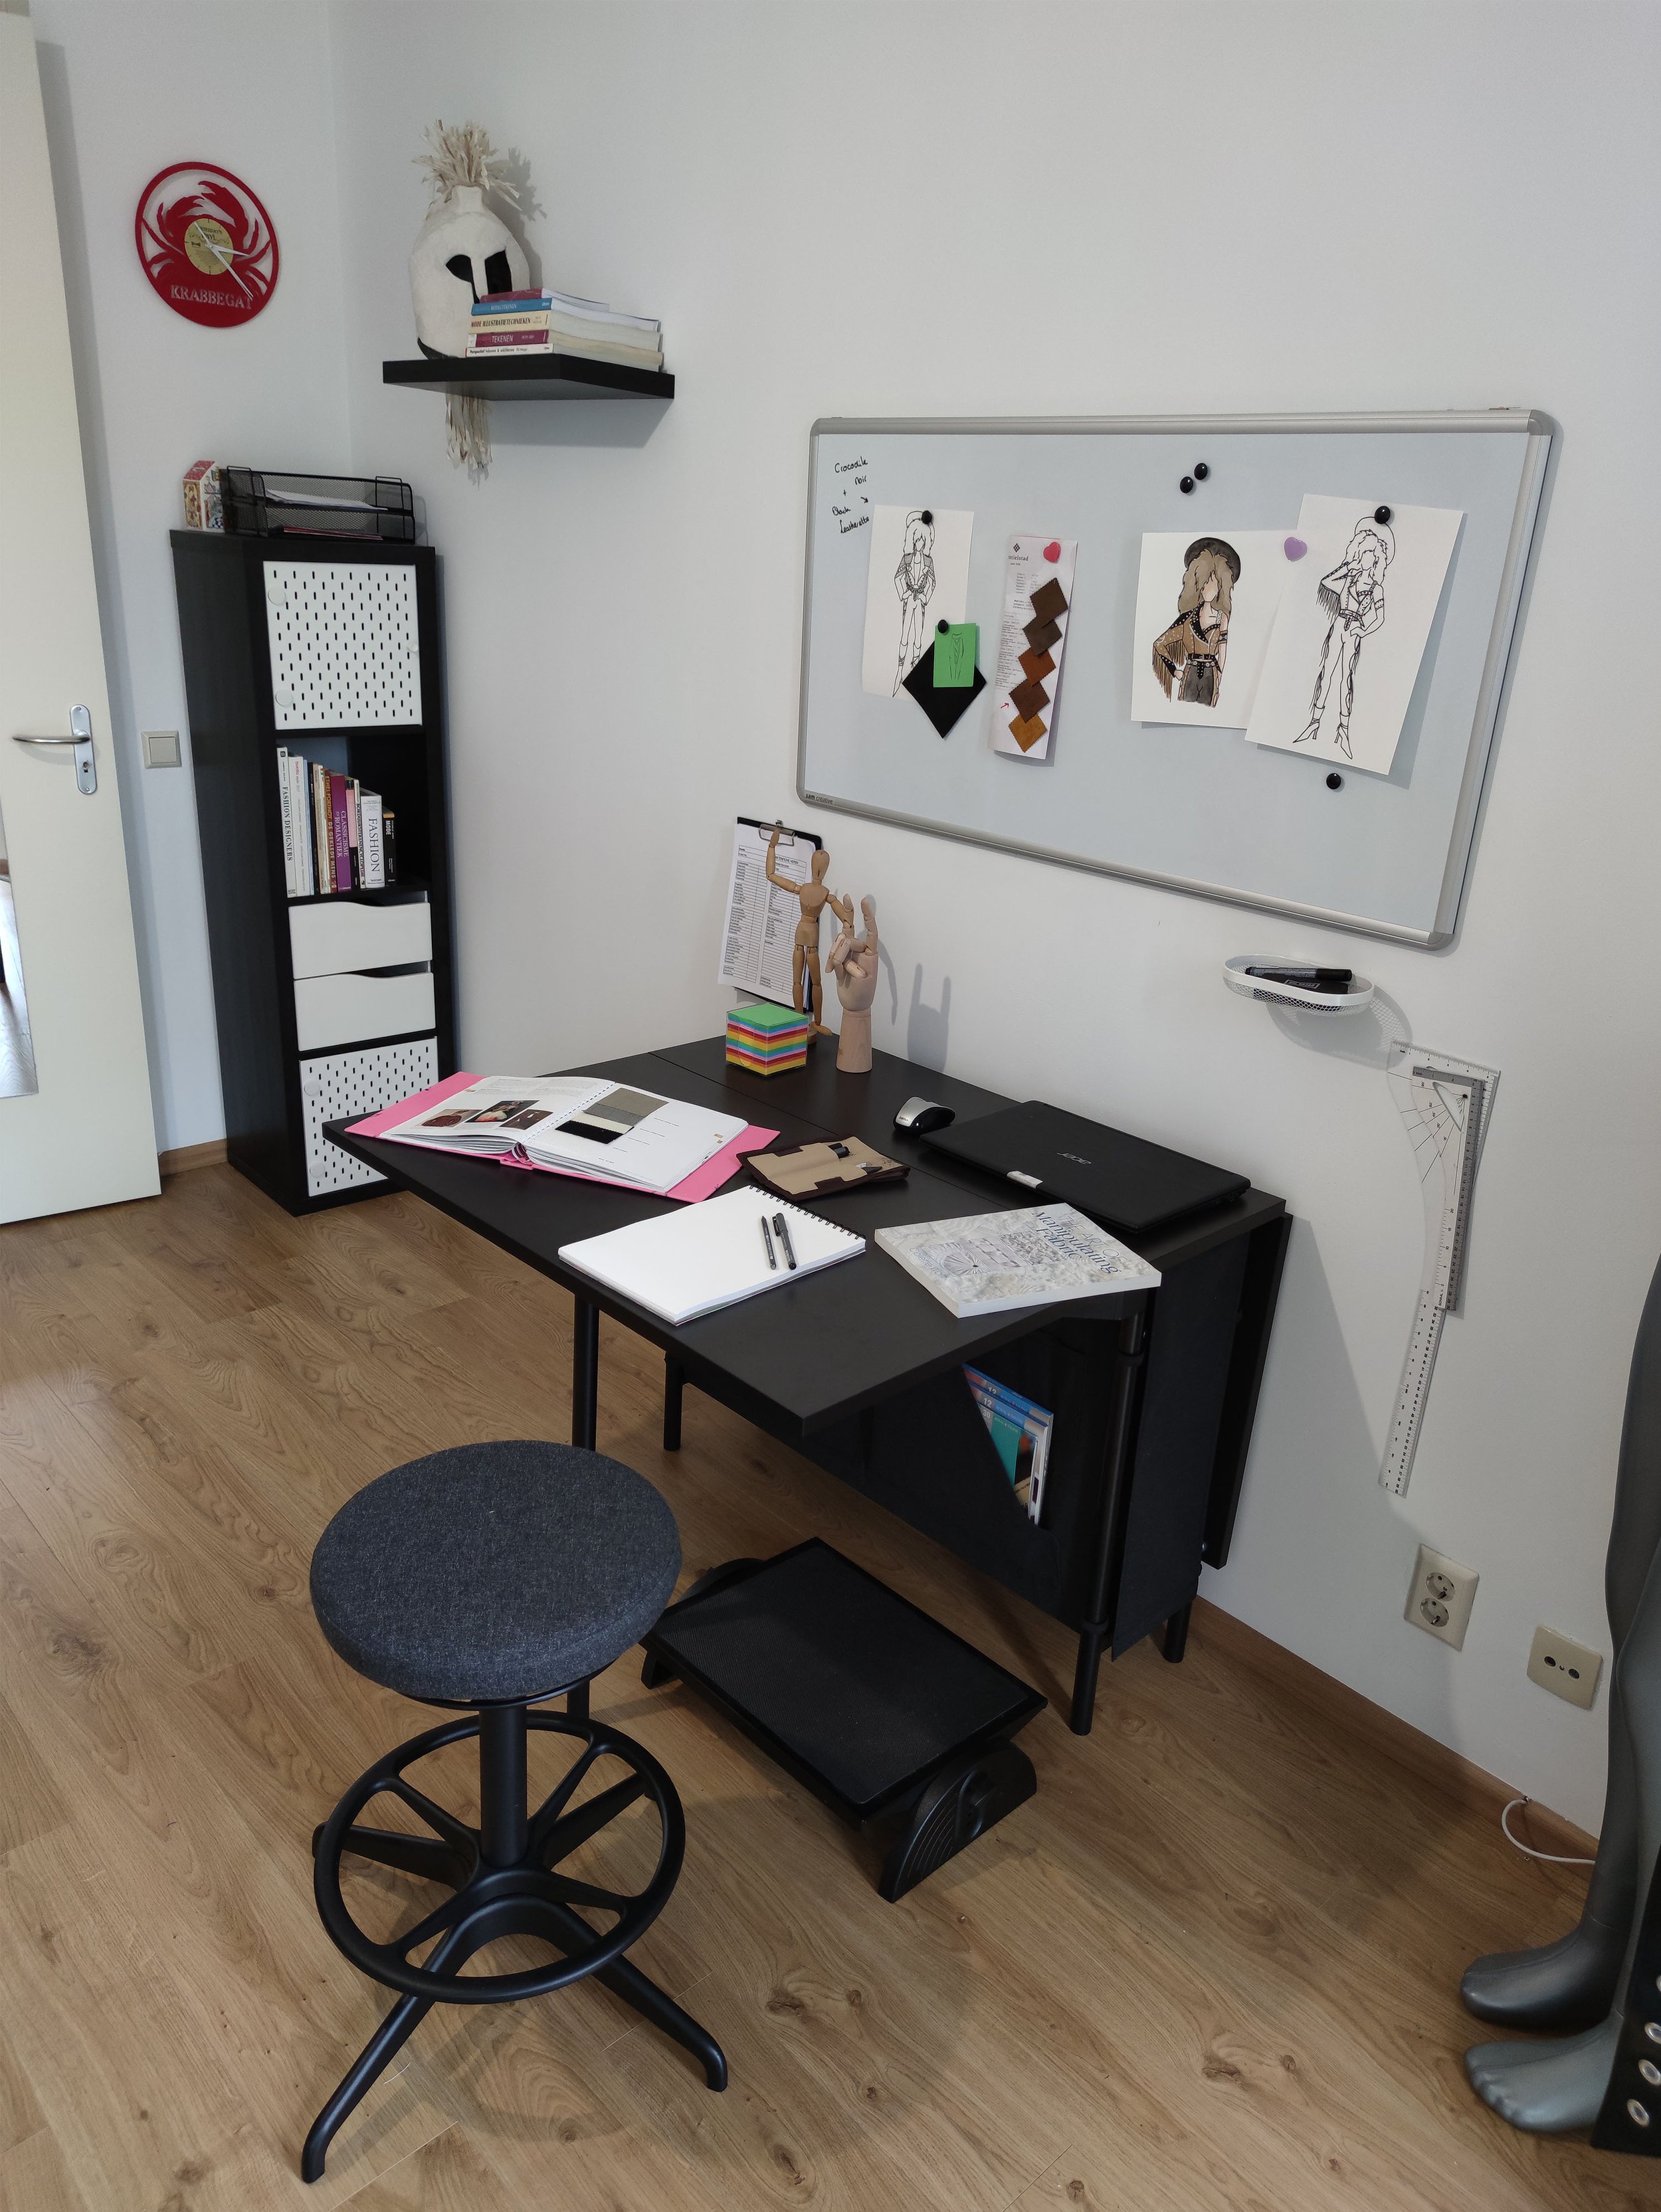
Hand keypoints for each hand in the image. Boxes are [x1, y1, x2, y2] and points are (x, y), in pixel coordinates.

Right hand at [828, 898, 877, 1012]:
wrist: (854, 1004)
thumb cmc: (863, 993)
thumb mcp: (861, 978)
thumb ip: (850, 962)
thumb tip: (840, 952)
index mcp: (870, 953)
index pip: (870, 931)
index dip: (867, 915)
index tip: (864, 901)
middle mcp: (860, 949)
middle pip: (846, 940)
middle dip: (840, 955)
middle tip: (842, 973)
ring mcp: (849, 952)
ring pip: (837, 945)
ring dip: (835, 961)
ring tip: (839, 975)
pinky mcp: (840, 957)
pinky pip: (832, 952)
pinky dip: (831, 962)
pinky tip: (832, 973)